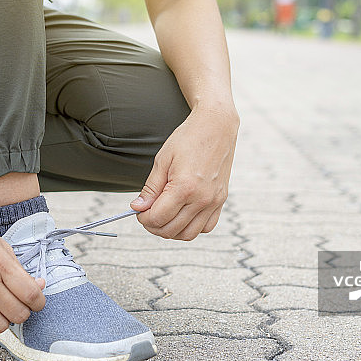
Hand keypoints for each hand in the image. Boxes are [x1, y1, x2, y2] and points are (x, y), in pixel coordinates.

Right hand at [0, 213, 45, 335]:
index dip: (39, 302)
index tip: (37, 302)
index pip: (30, 294)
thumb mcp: (0, 246)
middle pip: (17, 314)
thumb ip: (20, 269)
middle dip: (24, 312)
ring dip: (5, 321)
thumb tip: (39, 286)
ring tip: (2, 309)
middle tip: (20, 305)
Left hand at [131, 105, 238, 239]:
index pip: (158, 218)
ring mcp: (214, 201)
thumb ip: (150, 188)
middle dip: (154, 226)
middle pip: (172, 230)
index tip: (138, 211)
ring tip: (163, 216)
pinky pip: (206, 227)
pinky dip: (191, 227)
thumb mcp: (162, 160)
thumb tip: (138, 207)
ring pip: (189, 234)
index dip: (143, 218)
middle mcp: (202, 199)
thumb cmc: (188, 139)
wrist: (216, 126)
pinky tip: (182, 214)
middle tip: (147, 214)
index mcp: (185, 188)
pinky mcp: (221, 200)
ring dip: (172, 231)